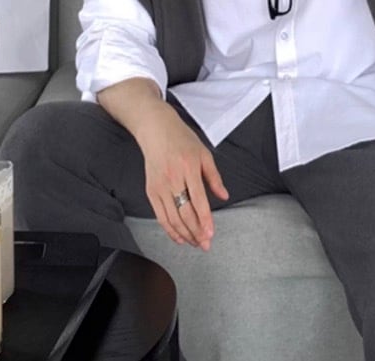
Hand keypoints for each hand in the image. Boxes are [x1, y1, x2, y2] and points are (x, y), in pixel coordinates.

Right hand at [135, 105, 228, 250]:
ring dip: (184, 234)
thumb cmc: (182, 140)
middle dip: (196, 232)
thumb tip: (224, 196)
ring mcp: (159, 186)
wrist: (156, 130)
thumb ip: (214, 177)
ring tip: (195, 243)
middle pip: (184, 213)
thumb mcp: (204, 154)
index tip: (211, 234)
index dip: (204, 219)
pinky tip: (179, 237)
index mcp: (189, 167)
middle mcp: (172, 178)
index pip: (198, 200)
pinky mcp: (151, 191)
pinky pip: (160, 216)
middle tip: (205, 244)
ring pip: (171, 218)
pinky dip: (170, 229)